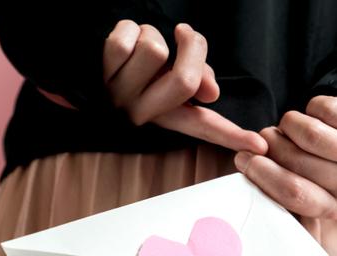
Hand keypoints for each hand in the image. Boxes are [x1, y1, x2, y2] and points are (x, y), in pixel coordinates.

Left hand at [103, 20, 267, 154]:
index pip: (205, 127)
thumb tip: (212, 92)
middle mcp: (143, 112)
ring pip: (155, 49)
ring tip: (137, 47)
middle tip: (186, 35)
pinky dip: (128, 28)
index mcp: (164, 115)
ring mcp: (120, 93)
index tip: (258, 146)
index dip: (232, 136)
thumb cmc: (133, 68)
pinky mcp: (99, 69)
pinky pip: (128, 37)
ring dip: (152, 33)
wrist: (79, 66)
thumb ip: (197, 79)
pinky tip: (117, 44)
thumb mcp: (168, 74)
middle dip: (193, 48)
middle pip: (185, 80)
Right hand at [233, 95, 336, 218]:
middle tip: (267, 137)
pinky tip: (316, 114)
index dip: (263, 173)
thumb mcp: (293, 178)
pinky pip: (327, 109)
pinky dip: (311, 105)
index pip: (294, 194)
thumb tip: (244, 162)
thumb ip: (271, 180)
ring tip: (289, 126)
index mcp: (331, 208)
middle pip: (298, 160)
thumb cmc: (311, 158)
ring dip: (289, 123)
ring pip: (312, 134)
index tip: (243, 157)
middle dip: (271, 143)